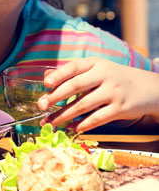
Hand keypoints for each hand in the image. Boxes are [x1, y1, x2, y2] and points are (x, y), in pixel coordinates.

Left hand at [37, 58, 158, 131]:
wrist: (148, 88)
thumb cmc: (114, 78)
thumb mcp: (96, 69)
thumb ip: (72, 73)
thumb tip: (46, 77)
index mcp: (95, 63)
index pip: (74, 67)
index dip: (59, 75)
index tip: (46, 84)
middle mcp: (104, 75)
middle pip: (76, 86)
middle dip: (56, 97)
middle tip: (41, 106)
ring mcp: (113, 92)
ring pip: (84, 105)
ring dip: (64, 115)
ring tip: (51, 121)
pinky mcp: (120, 109)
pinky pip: (98, 118)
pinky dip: (83, 124)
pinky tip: (72, 128)